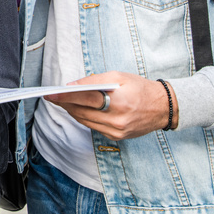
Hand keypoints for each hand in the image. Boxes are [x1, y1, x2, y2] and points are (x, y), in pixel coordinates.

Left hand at [44, 71, 174, 140]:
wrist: (163, 108)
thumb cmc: (140, 88)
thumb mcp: (118, 76)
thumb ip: (93, 81)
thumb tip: (71, 86)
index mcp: (119, 103)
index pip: (85, 100)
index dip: (65, 97)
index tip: (50, 94)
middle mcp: (117, 121)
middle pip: (82, 112)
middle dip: (65, 104)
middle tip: (52, 96)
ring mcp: (116, 131)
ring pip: (85, 121)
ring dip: (72, 111)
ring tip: (61, 101)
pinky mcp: (117, 137)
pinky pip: (93, 126)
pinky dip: (84, 117)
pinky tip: (78, 109)